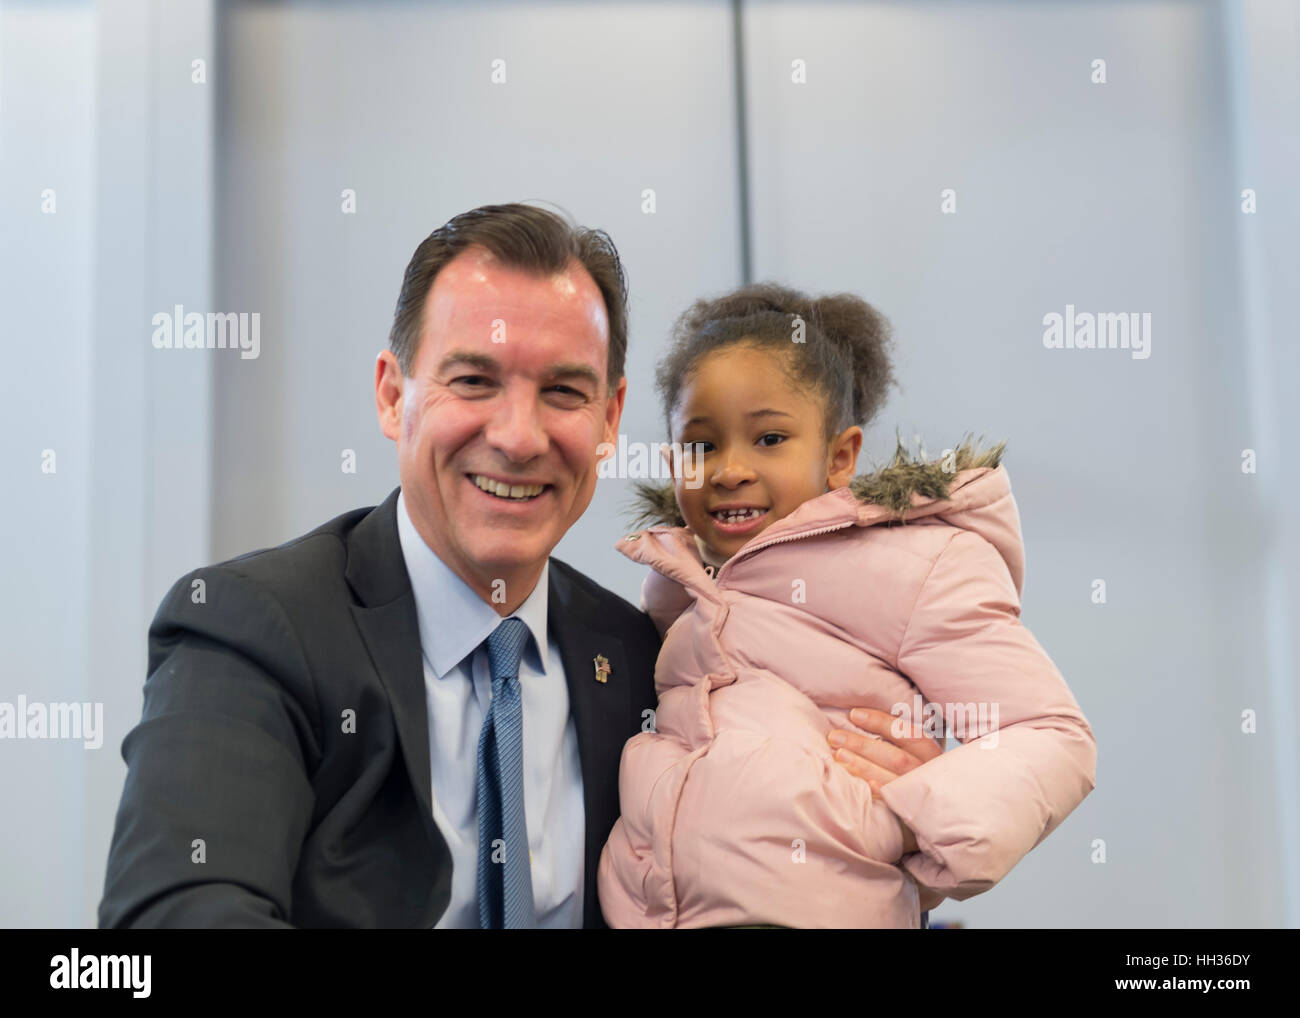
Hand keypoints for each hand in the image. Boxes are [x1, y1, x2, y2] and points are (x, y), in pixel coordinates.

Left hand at [828, 707, 945, 853]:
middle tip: (835, 737)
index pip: (907, 733)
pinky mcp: (911, 811)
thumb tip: (860, 718)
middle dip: (863, 745)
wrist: (937, 813)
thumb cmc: (917, 774)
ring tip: (839, 755)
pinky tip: (864, 785)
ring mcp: (919, 793)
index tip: (854, 714)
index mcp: (930, 754)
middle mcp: (926, 772)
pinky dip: (880, 793)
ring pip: (891, 778)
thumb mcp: (916, 753)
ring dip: (863, 767)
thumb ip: (898, 738)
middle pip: (895, 757)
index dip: (880, 722)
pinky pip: (894, 802)